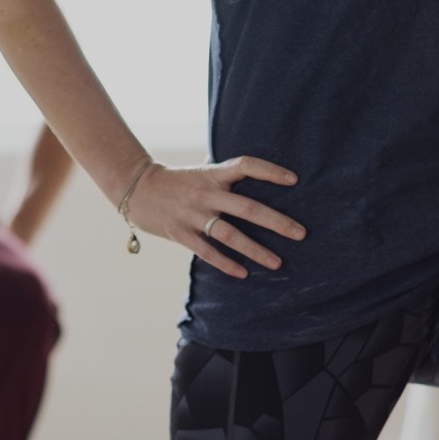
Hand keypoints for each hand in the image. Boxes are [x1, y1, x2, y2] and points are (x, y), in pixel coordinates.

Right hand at [123, 156, 305, 278]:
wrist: (136, 188)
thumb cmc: (178, 181)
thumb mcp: (202, 171)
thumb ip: (226, 175)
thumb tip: (255, 174)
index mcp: (213, 174)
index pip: (246, 166)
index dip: (270, 171)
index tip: (294, 180)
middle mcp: (205, 194)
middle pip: (247, 208)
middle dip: (276, 221)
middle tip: (301, 233)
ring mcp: (193, 215)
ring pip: (230, 235)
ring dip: (255, 250)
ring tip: (278, 263)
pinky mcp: (180, 233)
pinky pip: (207, 252)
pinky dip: (226, 263)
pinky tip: (244, 273)